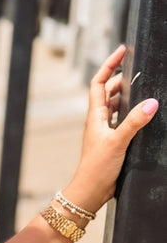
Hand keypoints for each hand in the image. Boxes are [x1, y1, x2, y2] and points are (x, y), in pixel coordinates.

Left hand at [63, 45, 157, 213]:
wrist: (90, 192)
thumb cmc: (96, 168)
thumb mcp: (117, 142)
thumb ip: (134, 122)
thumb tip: (151, 102)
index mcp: (95, 115)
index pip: (98, 83)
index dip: (108, 65)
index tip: (122, 51)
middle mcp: (98, 120)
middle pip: (107, 92)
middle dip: (120, 77)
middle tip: (136, 68)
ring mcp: (104, 131)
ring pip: (114, 106)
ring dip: (125, 95)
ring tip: (141, 85)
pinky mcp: (112, 142)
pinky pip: (120, 120)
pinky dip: (129, 112)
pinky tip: (140, 113)